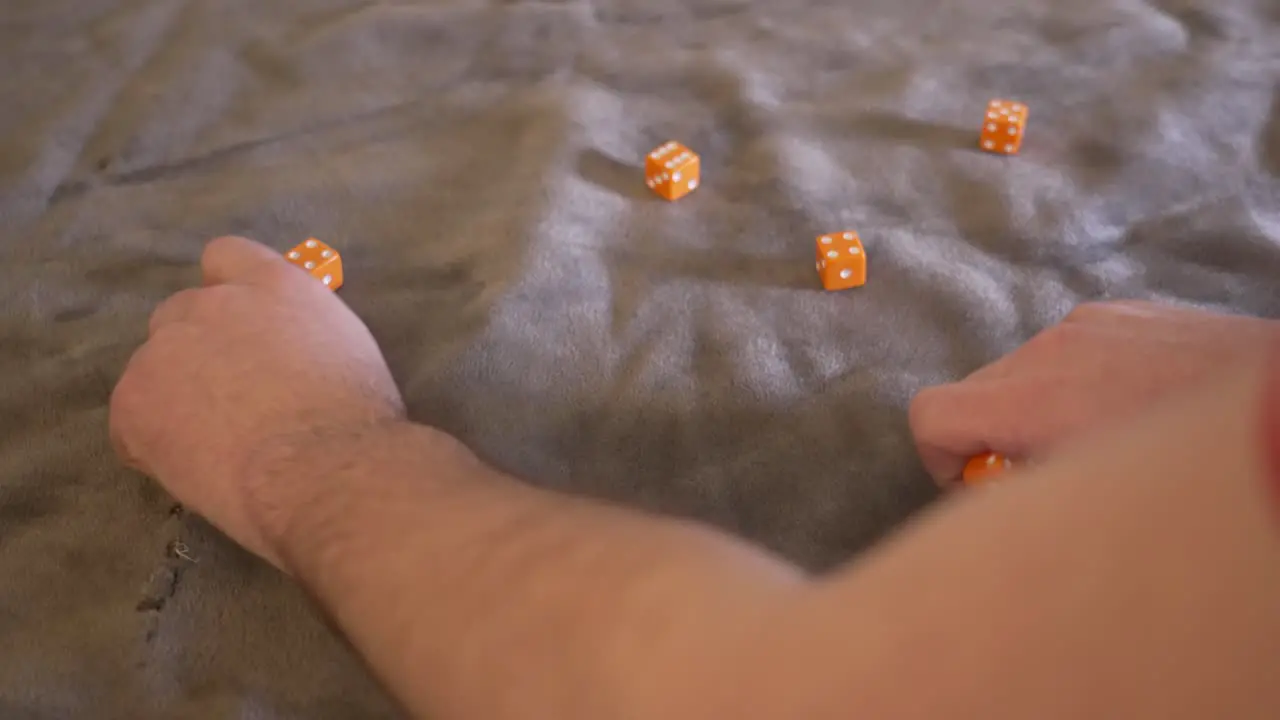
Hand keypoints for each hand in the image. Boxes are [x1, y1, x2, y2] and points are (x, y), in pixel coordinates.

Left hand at [110, 236, 404, 566]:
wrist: (325, 468)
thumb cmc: (358, 419)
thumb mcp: (348, 348)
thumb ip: (304, 334)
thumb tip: (290, 355)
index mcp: (274, 284)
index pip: (226, 257)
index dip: (227, 293)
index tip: (241, 331)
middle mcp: (213, 303)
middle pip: (181, 314)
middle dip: (198, 351)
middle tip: (231, 400)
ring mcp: (166, 349)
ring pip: (153, 369)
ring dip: (175, 396)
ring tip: (215, 445)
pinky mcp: (134, 401)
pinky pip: (130, 423)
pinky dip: (153, 444)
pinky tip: (195, 467)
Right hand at [909, 300, 1279, 484]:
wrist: (1278, 399)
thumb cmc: (1191, 469)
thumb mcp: (1093, 500)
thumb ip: (1025, 494)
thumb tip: (990, 495)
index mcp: (1036, 400)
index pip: (932, 415)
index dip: (939, 459)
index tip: (978, 485)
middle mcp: (1051, 349)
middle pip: (975, 394)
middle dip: (994, 438)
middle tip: (1046, 478)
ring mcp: (1089, 323)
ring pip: (1022, 373)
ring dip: (1037, 411)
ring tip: (1100, 442)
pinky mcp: (1124, 312)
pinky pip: (1070, 351)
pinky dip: (1078, 383)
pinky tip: (1133, 409)